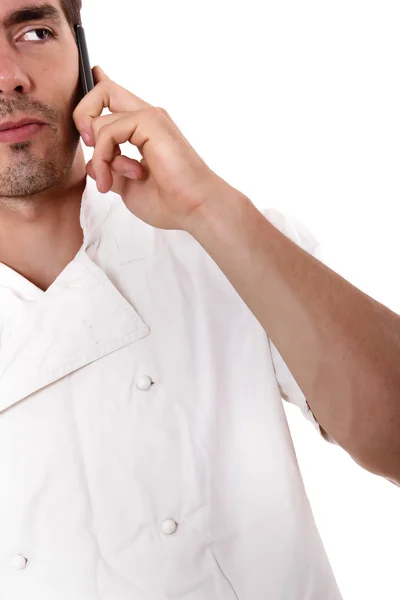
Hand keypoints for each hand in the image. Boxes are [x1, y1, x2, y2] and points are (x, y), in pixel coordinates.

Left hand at [73, 66, 222, 230]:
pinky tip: (117, 179)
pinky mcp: (151, 122)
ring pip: (100, 118)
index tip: (86, 124)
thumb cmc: (171, 201)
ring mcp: (151, 118)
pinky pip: (108, 131)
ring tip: (111, 183)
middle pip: (103, 89)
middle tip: (91, 148)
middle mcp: (148, 118)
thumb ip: (109, 171)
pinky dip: (104, 158)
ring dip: (99, 156)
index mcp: (145, 129)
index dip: (93, 96)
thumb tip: (91, 161)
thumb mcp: (127, 187)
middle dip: (83, 115)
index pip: (115, 97)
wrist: (196, 208)